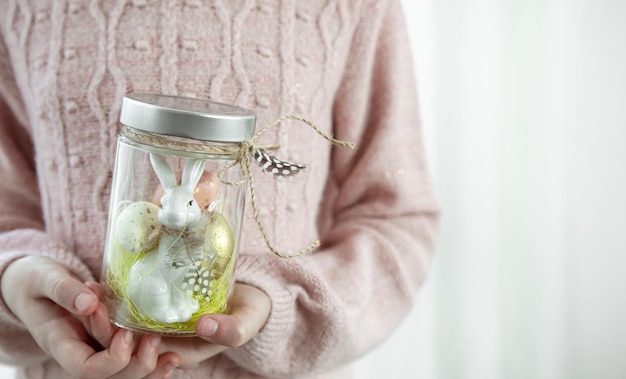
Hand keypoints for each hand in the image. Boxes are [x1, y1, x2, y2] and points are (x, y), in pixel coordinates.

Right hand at [1, 256, 176, 377]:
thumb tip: (90, 302)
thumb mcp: (45, 278)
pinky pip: (128, 360)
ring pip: (122, 373)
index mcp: (59, 343)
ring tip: (173, 357)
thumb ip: (64, 290)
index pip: (85, 368)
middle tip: (154, 338)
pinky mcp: (107, 341)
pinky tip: (171, 357)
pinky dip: (150, 361)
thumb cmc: (36, 279)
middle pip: (108, 377)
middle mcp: (78, 352)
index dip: (110, 359)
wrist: (34, 282)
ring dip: (148, 368)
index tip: (126, 334)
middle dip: (135, 365)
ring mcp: (94, 349)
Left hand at [85, 282, 269, 369]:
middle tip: (93, 306)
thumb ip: (231, 329)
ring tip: (91, 287)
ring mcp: (159, 323)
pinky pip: (129, 306)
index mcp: (181, 353)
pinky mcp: (157, 303)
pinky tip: (102, 280)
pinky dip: (114, 297)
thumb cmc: (251, 313)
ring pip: (121, 326)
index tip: (117, 330)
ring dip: (103, 312)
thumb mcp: (247, 322)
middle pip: (125, 346)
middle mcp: (165, 341)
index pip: (144, 361)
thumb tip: (204, 325)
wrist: (252, 295)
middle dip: (105, 329)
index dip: (126, 351)